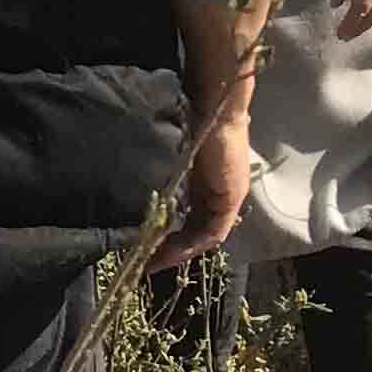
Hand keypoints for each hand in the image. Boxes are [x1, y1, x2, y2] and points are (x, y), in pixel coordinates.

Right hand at [155, 109, 249, 269]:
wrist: (214, 108)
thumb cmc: (191, 122)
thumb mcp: (174, 157)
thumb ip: (165, 176)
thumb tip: (141, 191)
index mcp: (205, 185)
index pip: (188, 220)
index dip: (169, 237)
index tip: (146, 248)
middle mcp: (217, 195)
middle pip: (195, 233)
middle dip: (171, 250)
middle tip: (147, 263)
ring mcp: (226, 198)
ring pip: (203, 235)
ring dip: (180, 251)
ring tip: (155, 262)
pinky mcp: (230, 199)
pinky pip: (213, 231)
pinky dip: (193, 243)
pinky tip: (173, 251)